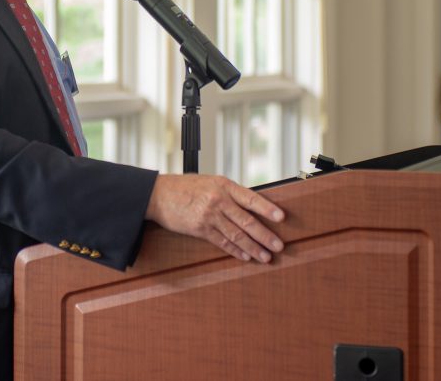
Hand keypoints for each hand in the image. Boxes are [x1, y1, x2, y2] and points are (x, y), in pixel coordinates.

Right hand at [144, 174, 284, 262]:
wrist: (159, 194)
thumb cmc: (185, 187)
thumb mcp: (210, 182)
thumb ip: (229, 193)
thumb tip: (250, 206)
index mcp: (223, 185)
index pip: (250, 198)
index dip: (267, 208)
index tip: (281, 217)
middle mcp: (218, 200)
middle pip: (246, 221)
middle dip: (265, 235)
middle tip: (279, 246)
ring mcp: (209, 216)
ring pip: (236, 235)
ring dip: (253, 248)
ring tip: (265, 257)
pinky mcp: (200, 229)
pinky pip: (221, 242)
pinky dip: (235, 251)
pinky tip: (245, 257)